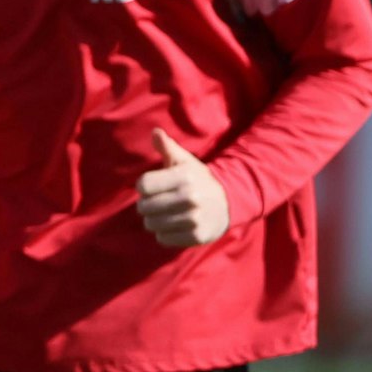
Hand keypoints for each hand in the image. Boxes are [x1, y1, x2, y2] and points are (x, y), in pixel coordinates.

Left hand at [136, 128, 229, 246]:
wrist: (228, 203)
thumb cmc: (197, 180)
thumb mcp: (185, 161)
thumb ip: (168, 147)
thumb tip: (155, 132)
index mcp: (184, 177)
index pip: (143, 186)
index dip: (143, 187)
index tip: (152, 187)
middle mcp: (190, 197)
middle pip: (144, 207)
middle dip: (146, 205)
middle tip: (157, 203)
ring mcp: (194, 218)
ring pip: (151, 224)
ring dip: (153, 221)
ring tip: (164, 214)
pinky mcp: (197, 236)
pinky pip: (163, 239)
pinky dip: (164, 234)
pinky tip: (174, 225)